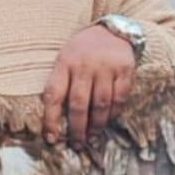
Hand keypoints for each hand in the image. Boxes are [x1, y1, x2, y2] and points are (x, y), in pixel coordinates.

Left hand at [41, 24, 136, 148]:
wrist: (113, 29)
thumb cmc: (83, 49)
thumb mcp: (65, 57)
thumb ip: (60, 82)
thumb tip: (52, 117)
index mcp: (64, 62)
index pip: (54, 94)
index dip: (51, 119)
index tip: (51, 138)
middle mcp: (84, 65)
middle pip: (79, 104)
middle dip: (77, 129)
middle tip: (77, 145)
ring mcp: (105, 67)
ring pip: (100, 104)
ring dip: (96, 125)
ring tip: (92, 138)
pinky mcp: (124, 70)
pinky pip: (119, 97)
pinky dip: (113, 113)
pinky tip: (108, 121)